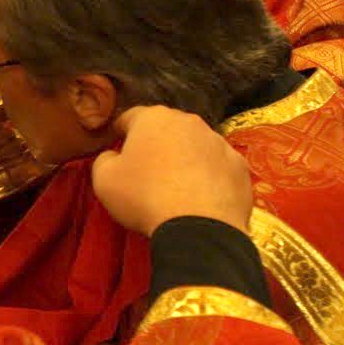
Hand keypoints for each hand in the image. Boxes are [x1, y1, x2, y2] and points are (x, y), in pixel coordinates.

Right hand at [91, 106, 253, 236]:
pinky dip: (209, 178)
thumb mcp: (104, 180)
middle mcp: (189, 122)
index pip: (131, 117)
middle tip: (146, 171)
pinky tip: (201, 199)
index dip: (121, 131)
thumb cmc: (144, 198)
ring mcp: (219, 143)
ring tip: (176, 188)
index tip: (116, 144)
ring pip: (195, 146)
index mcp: (153, 118)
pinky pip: (218, 168)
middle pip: (166, 128)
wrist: (199, 227)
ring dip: (185, 160)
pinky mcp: (239, 166)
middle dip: (156, 144)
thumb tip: (112, 156)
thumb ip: (103, 160)